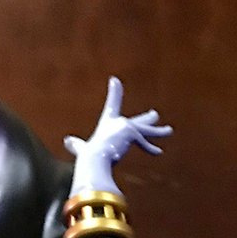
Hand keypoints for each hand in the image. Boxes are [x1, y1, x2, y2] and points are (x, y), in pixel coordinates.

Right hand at [65, 77, 171, 192]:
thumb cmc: (88, 155)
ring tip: (169, 131)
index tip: (115, 80)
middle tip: (155, 115)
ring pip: (147, 131)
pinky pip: (144, 143)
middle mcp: (119, 122)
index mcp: (108, 122)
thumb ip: (77, 146)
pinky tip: (159, 152)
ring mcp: (127, 127)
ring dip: (159, 132)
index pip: (112, 105)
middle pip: (137, 121)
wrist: (95, 157)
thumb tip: (67, 141)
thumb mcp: (83, 149)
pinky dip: (150, 149)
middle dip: (147, 119)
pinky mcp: (133, 133)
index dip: (114, 92)